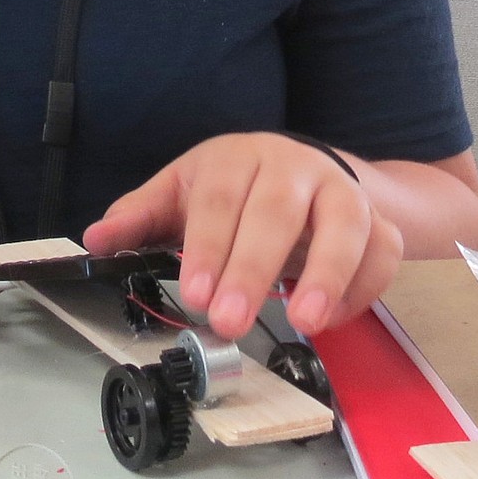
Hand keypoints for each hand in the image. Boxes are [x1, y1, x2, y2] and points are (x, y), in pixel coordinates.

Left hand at [81, 132, 403, 338]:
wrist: (306, 169)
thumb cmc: (234, 187)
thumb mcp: (182, 191)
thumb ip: (140, 217)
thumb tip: (94, 240)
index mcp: (238, 157)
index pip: (220, 200)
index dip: (207, 247)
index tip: (194, 293)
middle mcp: (294, 168)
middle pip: (276, 213)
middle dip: (252, 269)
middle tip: (229, 321)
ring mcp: (342, 192)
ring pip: (345, 226)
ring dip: (327, 275)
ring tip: (305, 321)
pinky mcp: (379, 222)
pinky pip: (383, 252)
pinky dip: (364, 287)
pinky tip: (333, 318)